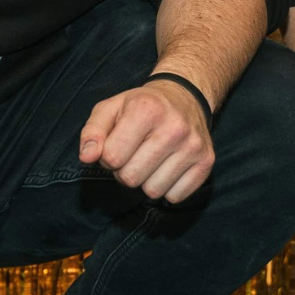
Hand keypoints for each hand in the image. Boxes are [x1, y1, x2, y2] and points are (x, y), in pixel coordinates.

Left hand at [79, 79, 213, 202]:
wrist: (185, 97)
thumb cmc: (141, 106)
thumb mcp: (110, 108)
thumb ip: (92, 132)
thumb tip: (87, 158)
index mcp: (146, 109)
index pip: (112, 157)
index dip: (108, 156)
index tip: (117, 144)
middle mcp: (174, 127)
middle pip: (131, 178)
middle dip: (125, 171)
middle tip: (133, 153)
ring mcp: (193, 145)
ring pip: (153, 191)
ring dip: (145, 181)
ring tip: (150, 159)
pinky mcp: (207, 161)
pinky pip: (175, 197)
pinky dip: (167, 188)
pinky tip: (167, 167)